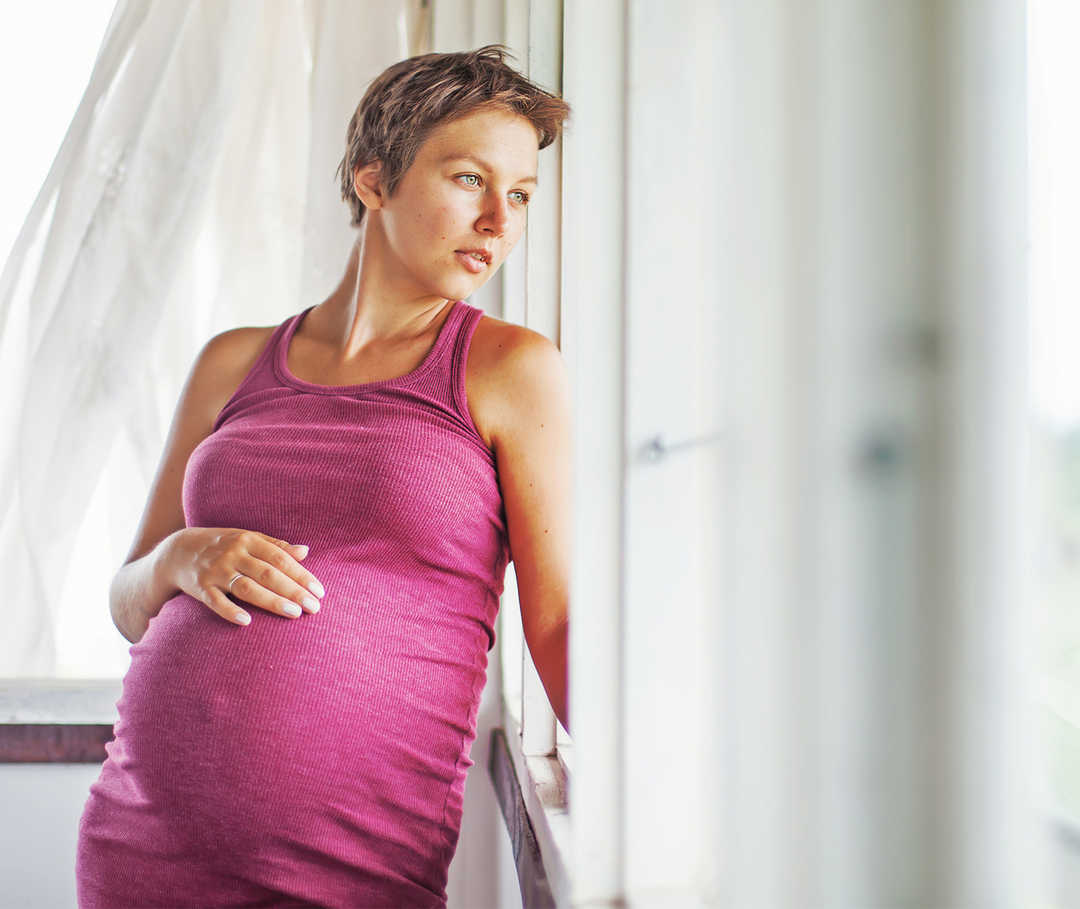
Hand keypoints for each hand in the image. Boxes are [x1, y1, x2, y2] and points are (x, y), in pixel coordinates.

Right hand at [165, 528, 324, 625]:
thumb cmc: (224, 546)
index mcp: (249, 541)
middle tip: (314, 607)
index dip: (301, 575)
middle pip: (268, 574)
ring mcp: (216, 571)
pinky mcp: (200, 588)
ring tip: (294, 613)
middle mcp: (234, 554)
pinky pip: (216, 601)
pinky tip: (247, 622)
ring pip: (247, 588)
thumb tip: (305, 551)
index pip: (281, 558)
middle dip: (293, 591)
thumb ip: (276, 547)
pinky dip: (230, 611)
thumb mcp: (248, 539)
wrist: (179, 551)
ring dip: (271, 601)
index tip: (319, 591)